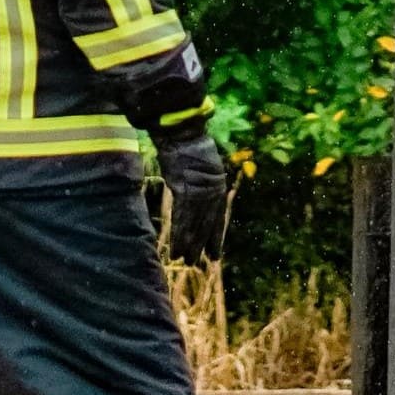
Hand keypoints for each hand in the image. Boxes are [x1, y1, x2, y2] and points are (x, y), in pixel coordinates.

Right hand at [155, 119, 231, 264]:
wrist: (183, 131)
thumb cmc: (187, 144)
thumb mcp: (198, 165)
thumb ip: (199, 182)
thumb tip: (193, 192)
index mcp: (216, 186)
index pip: (217, 219)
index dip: (216, 238)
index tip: (215, 255)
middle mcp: (211, 192)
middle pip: (206, 225)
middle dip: (201, 245)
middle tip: (196, 263)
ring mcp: (200, 191)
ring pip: (194, 225)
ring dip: (189, 244)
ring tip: (185, 260)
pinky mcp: (186, 190)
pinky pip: (182, 217)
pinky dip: (179, 233)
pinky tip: (177, 247)